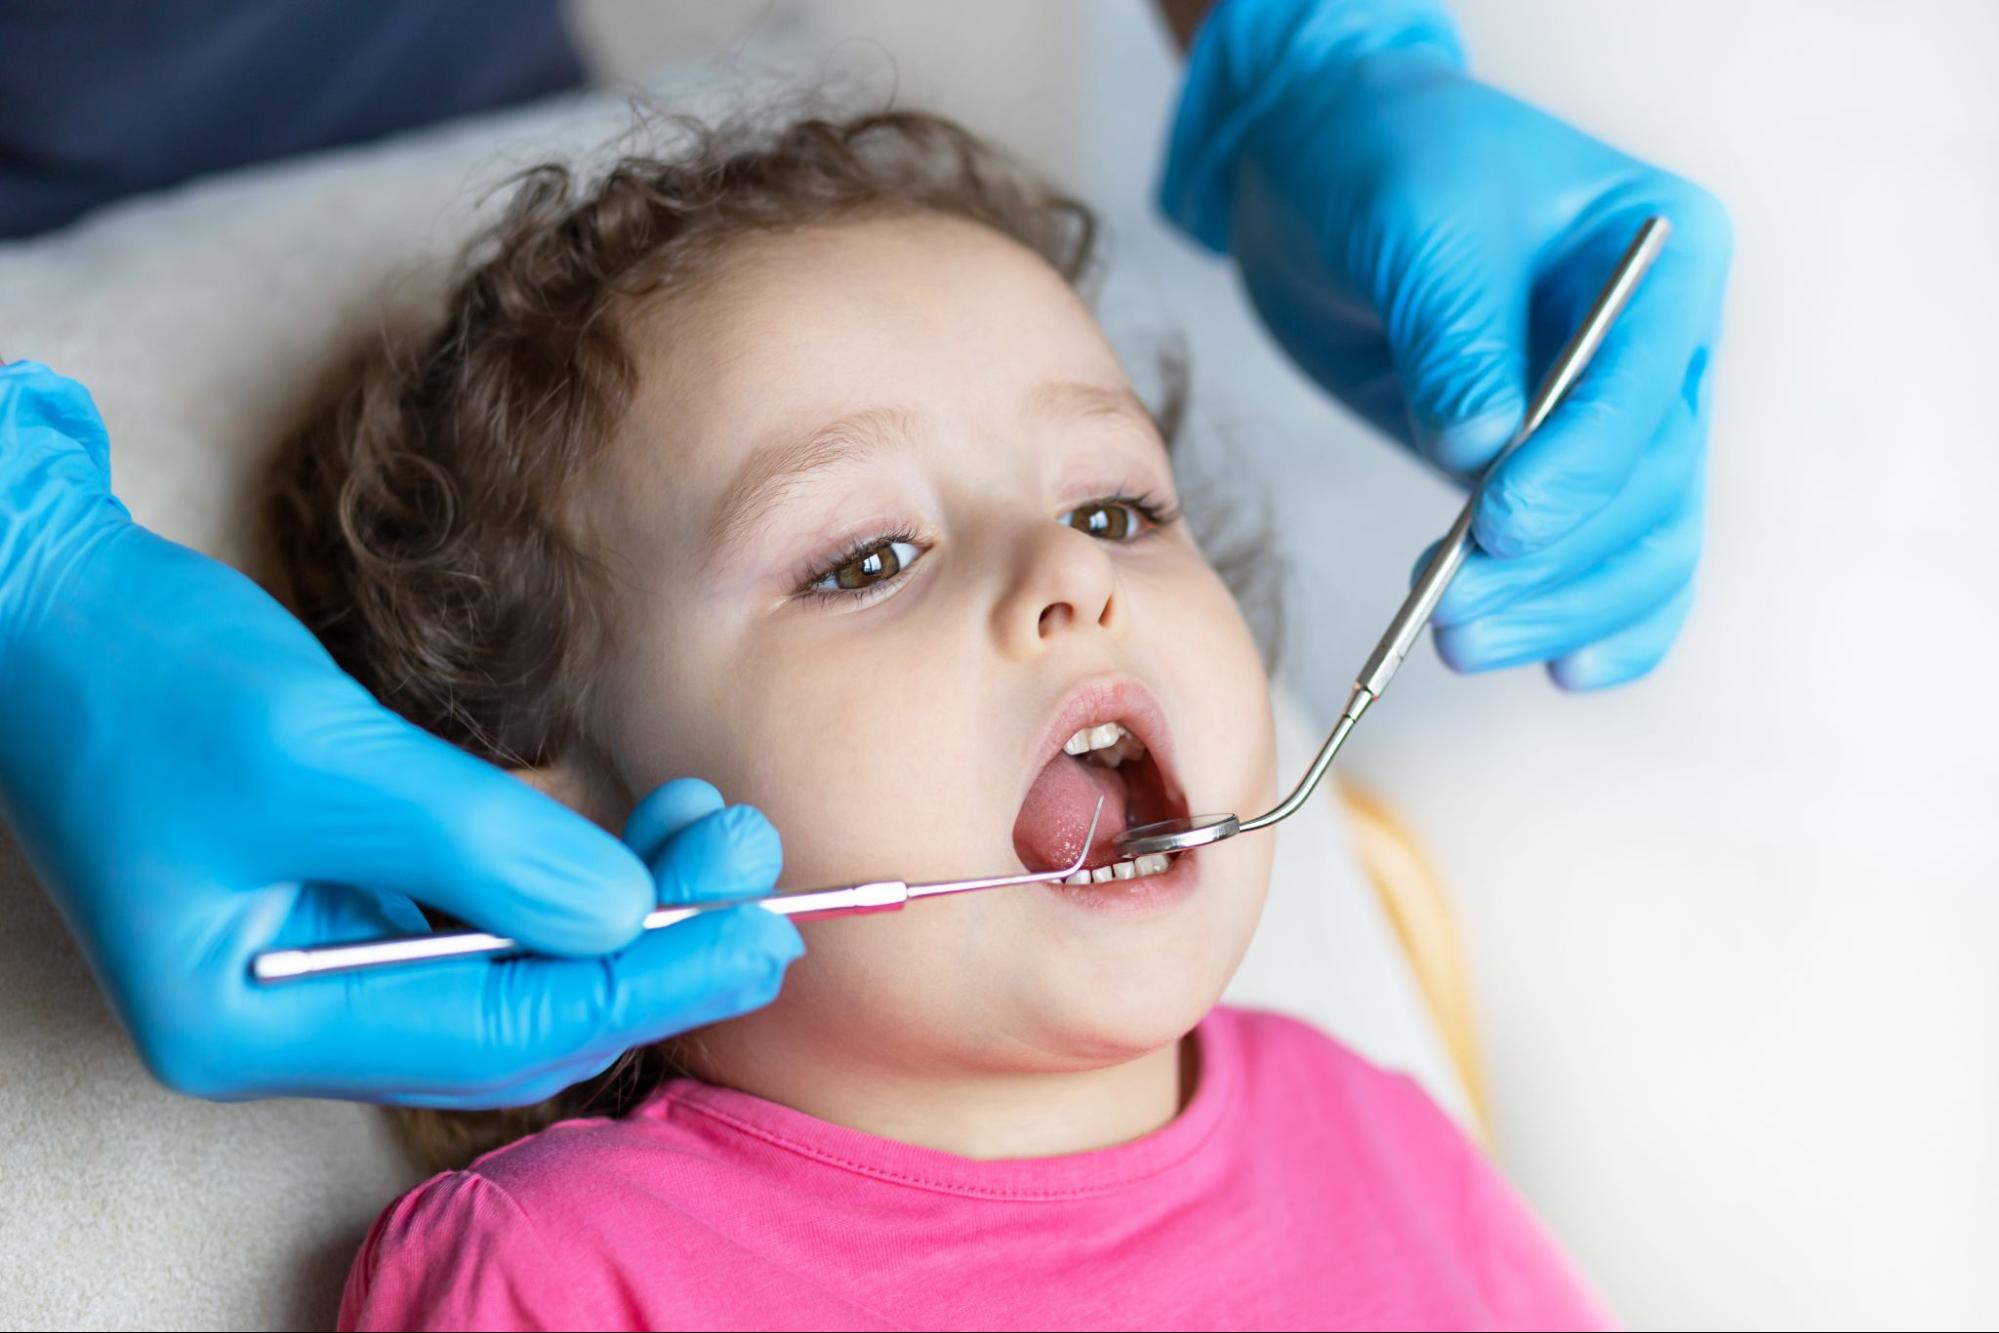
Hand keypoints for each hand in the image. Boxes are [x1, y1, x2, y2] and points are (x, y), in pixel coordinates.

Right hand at [0, 361, 801, 1104]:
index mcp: (246, 1020)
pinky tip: (640, 824)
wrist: (42, 596)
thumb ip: (474, 841)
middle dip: (647, 948)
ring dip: (620, 904)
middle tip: (767, 881)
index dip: (640, 984)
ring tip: (723, 830)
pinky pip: (478, 910)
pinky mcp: (336, 893)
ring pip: (508, 962)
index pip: (491, 1029)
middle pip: (511, 1014)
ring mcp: (310, 955)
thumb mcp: (316, 755)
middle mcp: (283, 1012)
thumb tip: (630, 912)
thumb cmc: (142, 672)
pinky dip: (561, 870)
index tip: (761, 938)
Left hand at [1160, 0, 1730, 687]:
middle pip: (1654, 486)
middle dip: (1557, 564)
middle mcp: (1663, 343)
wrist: (1332, 168)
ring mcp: (1620, 414)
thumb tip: (1481, 453)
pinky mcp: (1559, 467)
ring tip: (1456, 640)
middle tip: (1452, 614)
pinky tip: (1560, 667)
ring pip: (1641, 544)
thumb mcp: (1415, 225)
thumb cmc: (1384, 165)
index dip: (1581, 470)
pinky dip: (1592, 620)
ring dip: (1560, 610)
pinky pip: (1611, 560)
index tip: (1497, 526)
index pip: (1646, 387)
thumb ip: (1455, 337)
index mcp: (1665, 254)